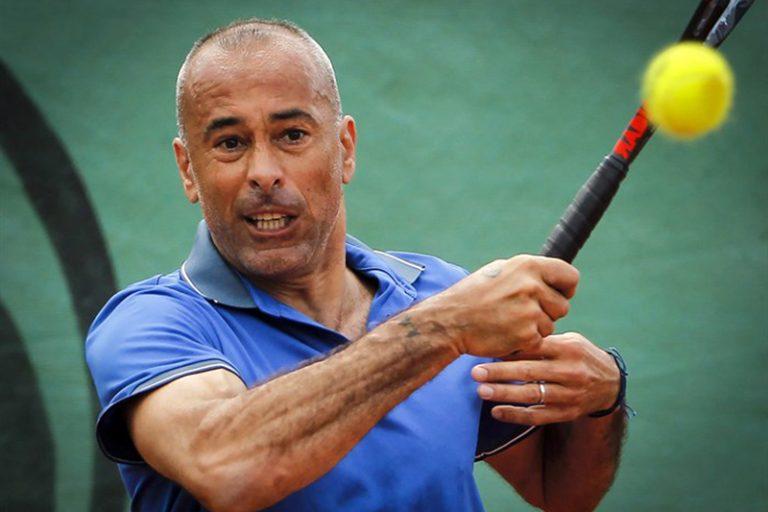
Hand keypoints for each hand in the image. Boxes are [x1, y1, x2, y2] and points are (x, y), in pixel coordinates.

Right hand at [425, 255, 578, 357]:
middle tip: (524, 313)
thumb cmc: (472, 295)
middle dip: (549, 312)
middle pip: (563, 305)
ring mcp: (530, 311)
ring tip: (509, 322)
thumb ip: (528, 273)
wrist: (450, 321)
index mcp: (527, 266)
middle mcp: (532, 286)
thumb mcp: (499, 271)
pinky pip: (539, 340)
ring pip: (551, 325)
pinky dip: (525, 341)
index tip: (558, 295)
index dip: (566, 288)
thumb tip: (552, 276)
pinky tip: (506, 333)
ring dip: (535, 328)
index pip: (570, 276)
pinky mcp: (526, 334)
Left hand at [470, 332, 619, 424]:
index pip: (535, 347)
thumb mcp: (568, 341)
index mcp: (568, 348)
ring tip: (481, 391)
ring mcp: (569, 394)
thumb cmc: (580, 355)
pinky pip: (538, 416)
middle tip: (475, 372)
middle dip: (501, 372)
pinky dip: (516, 415)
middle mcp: (570, 372)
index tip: (486, 348)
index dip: (510, 349)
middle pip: (531, 372)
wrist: (610, 383)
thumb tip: (506, 339)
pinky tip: (496, 412)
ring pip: (533, 395)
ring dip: (505, 394)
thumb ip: (542, 341)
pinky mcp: (567, 413)